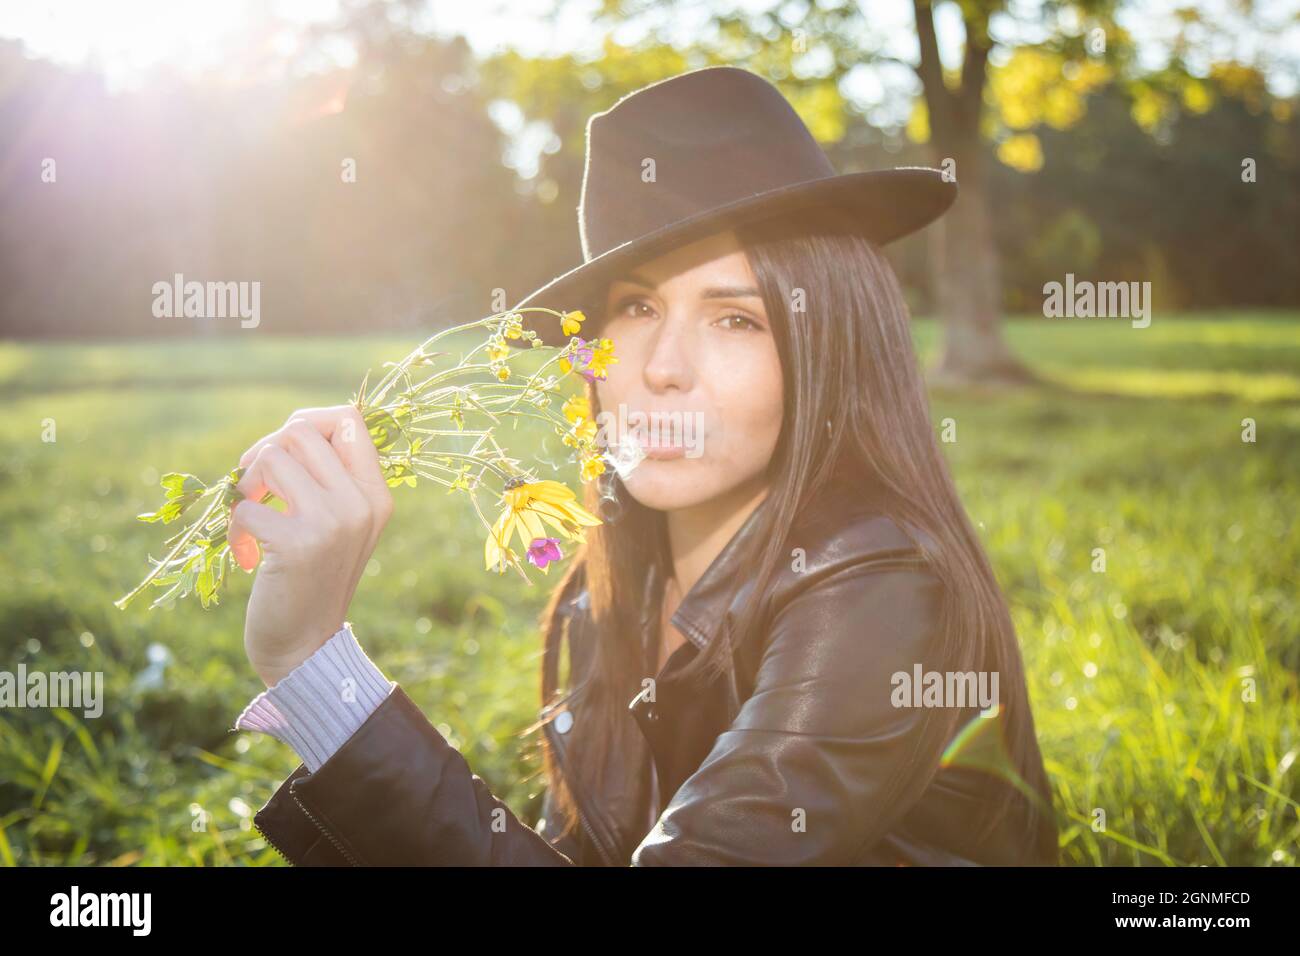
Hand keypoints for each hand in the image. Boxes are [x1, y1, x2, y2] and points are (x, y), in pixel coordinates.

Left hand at [229, 405, 393, 687]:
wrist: (306, 648)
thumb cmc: (312, 579)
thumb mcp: (339, 525)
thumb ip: (330, 479)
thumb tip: (291, 427)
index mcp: (377, 495)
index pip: (350, 419)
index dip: (307, 422)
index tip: (283, 453)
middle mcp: (361, 504)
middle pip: (301, 431)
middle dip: (264, 452)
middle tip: (255, 489)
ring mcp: (332, 523)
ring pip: (271, 457)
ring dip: (245, 486)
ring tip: (249, 519)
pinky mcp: (297, 545)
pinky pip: (246, 504)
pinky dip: (234, 527)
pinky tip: (248, 555)